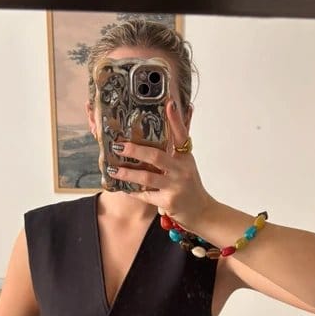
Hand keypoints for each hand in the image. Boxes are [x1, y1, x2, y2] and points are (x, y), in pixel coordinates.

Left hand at [108, 99, 213, 229]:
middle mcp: (182, 170)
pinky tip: (122, 187)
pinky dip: (133, 191)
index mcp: (185, 158)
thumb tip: (167, 129)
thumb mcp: (186, 166)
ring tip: (113, 170)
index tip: (169, 104)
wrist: (201, 212)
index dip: (175, 120)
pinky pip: (146, 195)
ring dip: (128, 174)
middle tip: (118, 146)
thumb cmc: (190, 187)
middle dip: (135, 151)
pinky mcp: (168, 202)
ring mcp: (175, 187)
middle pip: (156, 156)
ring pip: (147, 178)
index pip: (181, 135)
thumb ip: (175, 150)